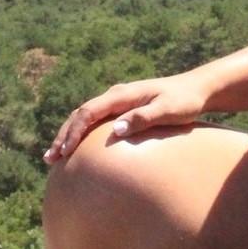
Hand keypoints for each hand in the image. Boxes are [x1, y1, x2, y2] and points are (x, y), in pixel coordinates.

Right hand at [42, 73, 209, 162]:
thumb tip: (116, 129)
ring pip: (85, 116)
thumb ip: (143, 118)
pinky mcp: (124, 108)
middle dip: (63, 135)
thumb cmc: (185, 101)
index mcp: (123, 95)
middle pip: (81, 114)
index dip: (73, 132)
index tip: (64, 152)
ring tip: (55, 156)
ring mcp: (119, 101)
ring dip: (69, 134)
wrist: (198, 89)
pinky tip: (78, 148)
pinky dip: (81, 132)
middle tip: (50, 159)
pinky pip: (95, 120)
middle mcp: (116, 95)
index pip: (88, 112)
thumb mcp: (168, 111)